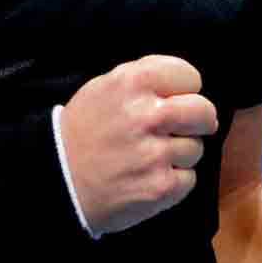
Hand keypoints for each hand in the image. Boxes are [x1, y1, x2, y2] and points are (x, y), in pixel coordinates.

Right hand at [57, 55, 217, 235]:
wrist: (58, 178)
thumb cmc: (84, 129)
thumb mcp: (105, 86)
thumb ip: (145, 77)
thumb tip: (189, 88)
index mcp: (133, 82)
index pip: (189, 76)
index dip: (183, 88)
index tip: (173, 98)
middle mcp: (147, 115)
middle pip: (204, 111)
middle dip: (197, 120)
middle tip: (182, 127)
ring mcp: (155, 154)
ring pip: (196, 148)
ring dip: (179, 154)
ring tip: (150, 156)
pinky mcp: (160, 187)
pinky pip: (189, 178)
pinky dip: (173, 180)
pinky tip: (149, 176)